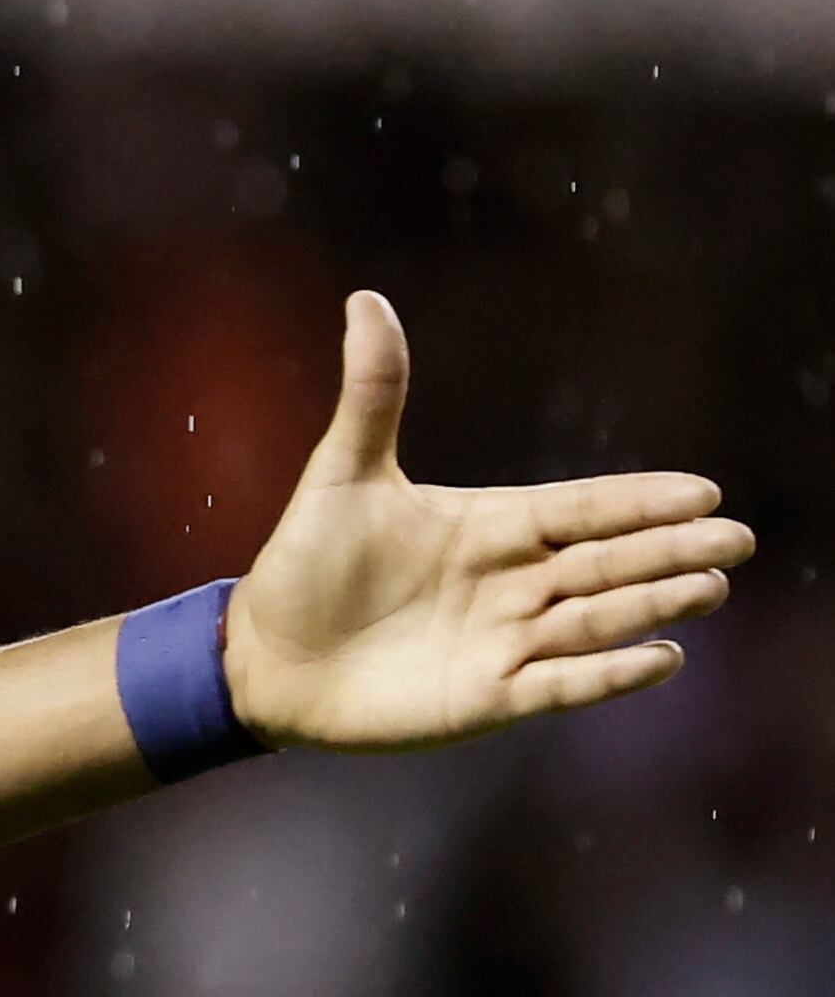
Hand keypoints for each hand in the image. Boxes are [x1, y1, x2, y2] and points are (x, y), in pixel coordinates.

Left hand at [225, 291, 753, 751]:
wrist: (262, 657)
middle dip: (669, 551)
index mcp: (490, 528)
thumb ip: (373, 394)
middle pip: (606, 563)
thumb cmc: (303, 565)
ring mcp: (504, 641)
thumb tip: (366, 298)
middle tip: (734, 539)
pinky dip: (609, 675)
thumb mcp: (341, 474)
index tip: (702, 491)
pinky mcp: (488, 697)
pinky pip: (564, 685)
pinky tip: (663, 658)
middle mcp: (511, 583)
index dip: (639, 502)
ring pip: (597, 620)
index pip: (581, 509)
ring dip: (652, 606)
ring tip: (710, 588)